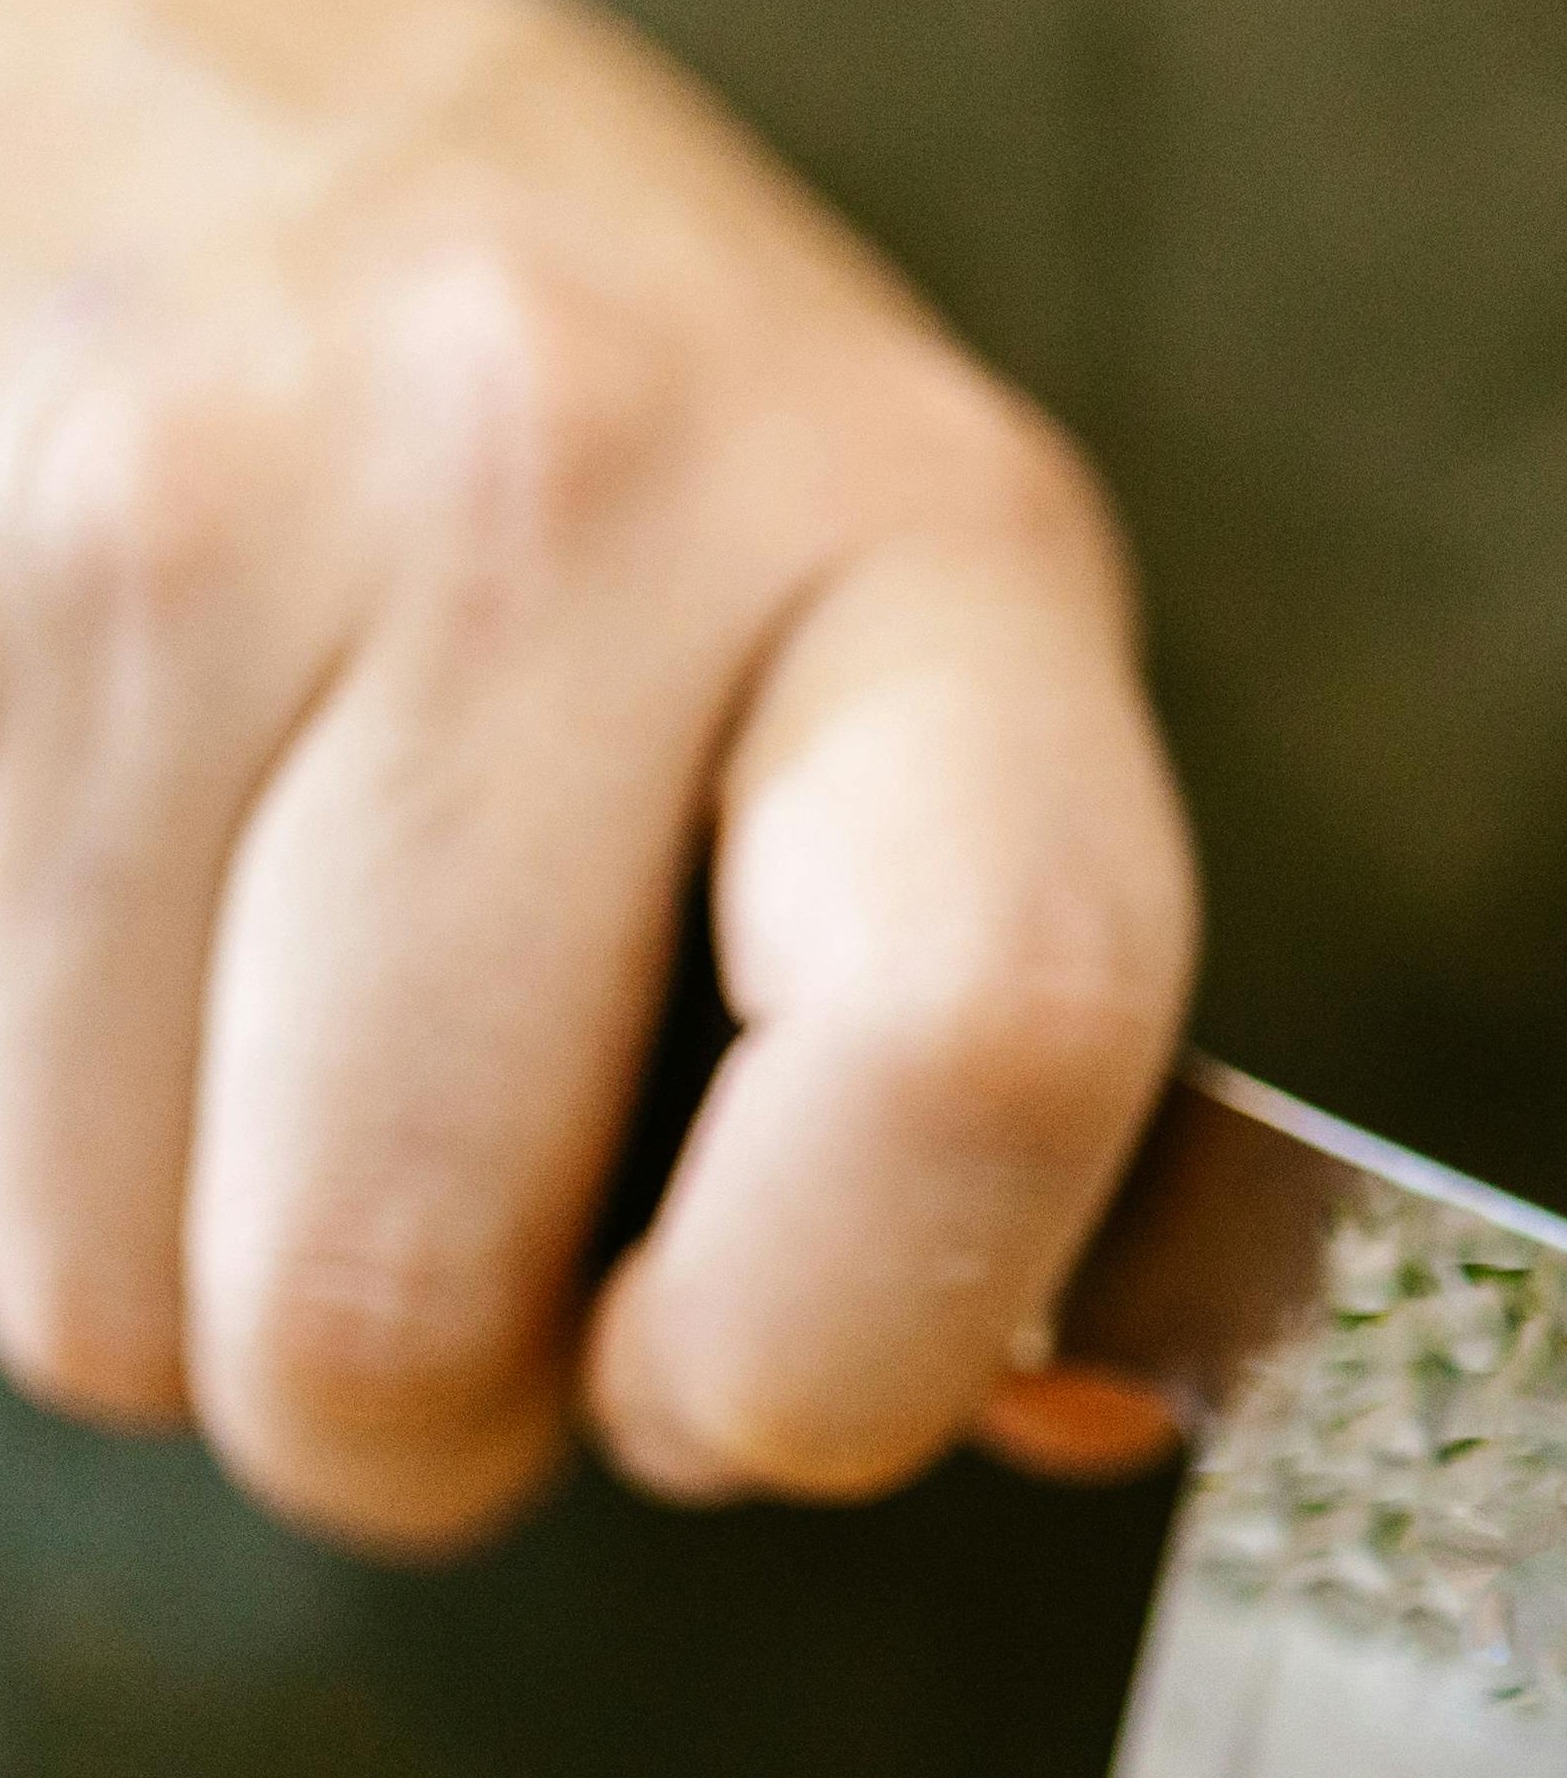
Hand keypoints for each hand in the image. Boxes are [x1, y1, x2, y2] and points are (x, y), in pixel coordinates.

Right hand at [0, 0, 1192, 1553]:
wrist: (242, 79)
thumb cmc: (658, 469)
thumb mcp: (939, 674)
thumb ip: (1005, 1078)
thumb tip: (1036, 1421)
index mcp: (922, 549)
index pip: (970, 1047)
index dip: (836, 1353)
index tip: (743, 1383)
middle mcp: (534, 504)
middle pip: (388, 1302)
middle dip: (434, 1410)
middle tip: (485, 1255)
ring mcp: (152, 535)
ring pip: (96, 1292)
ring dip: (207, 1286)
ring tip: (319, 1066)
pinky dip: (55, 1154)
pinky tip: (166, 968)